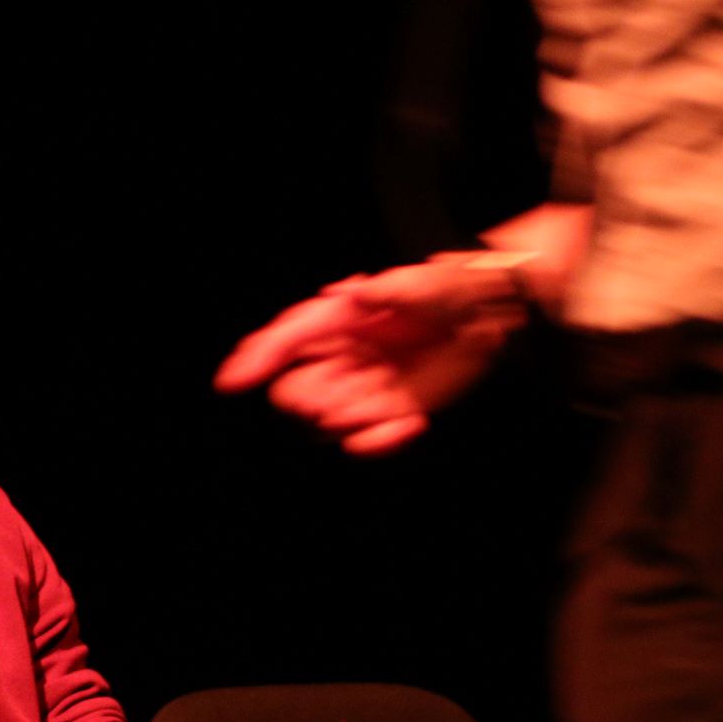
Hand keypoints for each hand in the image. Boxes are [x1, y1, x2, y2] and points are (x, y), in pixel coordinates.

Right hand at [215, 253, 531, 454]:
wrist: (489, 311)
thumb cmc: (446, 288)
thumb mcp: (418, 281)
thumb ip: (385, 291)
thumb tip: (350, 293)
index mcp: (337, 319)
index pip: (286, 339)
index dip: (256, 358)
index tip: (232, 380)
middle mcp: (343, 355)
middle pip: (296, 390)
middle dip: (308, 399)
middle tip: (335, 397)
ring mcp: (363, 384)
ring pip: (328, 418)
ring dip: (348, 420)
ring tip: (388, 407)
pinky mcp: (390, 409)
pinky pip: (366, 437)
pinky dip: (380, 440)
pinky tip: (408, 426)